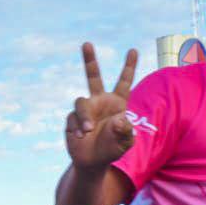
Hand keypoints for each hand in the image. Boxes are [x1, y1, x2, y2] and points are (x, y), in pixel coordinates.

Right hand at [66, 43, 138, 170]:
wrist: (92, 161)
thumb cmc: (112, 149)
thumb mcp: (125, 142)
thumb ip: (126, 130)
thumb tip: (119, 119)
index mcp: (116, 104)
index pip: (123, 82)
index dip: (129, 67)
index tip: (133, 50)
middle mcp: (99, 102)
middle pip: (93, 76)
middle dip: (89, 60)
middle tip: (86, 43)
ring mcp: (85, 110)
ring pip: (81, 102)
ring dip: (85, 117)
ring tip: (88, 131)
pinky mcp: (72, 119)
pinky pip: (73, 117)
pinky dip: (77, 127)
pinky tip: (81, 137)